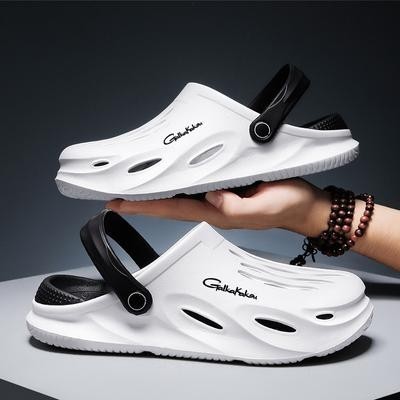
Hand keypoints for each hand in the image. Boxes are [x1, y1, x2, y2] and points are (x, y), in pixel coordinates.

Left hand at [106, 178, 329, 235]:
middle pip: (169, 203)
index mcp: (217, 212)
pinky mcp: (225, 188)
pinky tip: (169, 176)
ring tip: (133, 185)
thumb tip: (209, 197)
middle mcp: (212, 206)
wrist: (302, 204)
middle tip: (115, 193)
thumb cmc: (286, 206)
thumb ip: (235, 206)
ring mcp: (218, 198)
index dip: (144, 206)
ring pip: (179, 194)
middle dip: (142, 200)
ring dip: (156, 191)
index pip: (172, 208)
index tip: (119, 203)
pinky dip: (176, 181)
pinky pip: (194, 184)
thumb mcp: (262, 207)